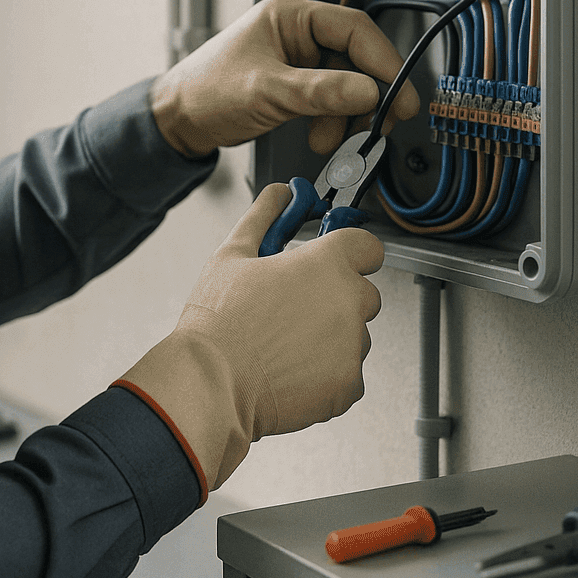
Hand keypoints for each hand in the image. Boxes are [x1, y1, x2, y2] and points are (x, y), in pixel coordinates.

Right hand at [117, 183, 383, 491]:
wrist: (210, 383)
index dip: (350, 252)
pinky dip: (327, 374)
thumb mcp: (232, 254)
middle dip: (335, 298)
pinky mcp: (348, 384)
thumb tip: (279, 194)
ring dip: (330, 337)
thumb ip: (265, 217)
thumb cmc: (218, 323)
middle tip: (294, 309)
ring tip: (285, 344)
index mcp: (324, 264)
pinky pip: (349, 373)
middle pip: (363, 293)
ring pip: (355, 335)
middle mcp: (347, 302)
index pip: (367, 246)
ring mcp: (351, 345)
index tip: (335, 260)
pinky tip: (292, 369)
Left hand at [150, 0, 421, 158]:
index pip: (354, 29)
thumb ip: (320, 92)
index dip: (383, 61)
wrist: (177, 121)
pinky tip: (323, 138)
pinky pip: (330, 100)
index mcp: (290, 15)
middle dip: (367, 95)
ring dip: (347, 115)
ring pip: (346, 84)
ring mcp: (297, 59)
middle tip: (381, 123)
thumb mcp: (268, 92)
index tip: (400, 93)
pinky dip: (333, 121)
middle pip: (355, 59)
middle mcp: (297, 32)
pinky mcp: (295, 84)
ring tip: (334, 139)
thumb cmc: (205, 92)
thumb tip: (368, 91)